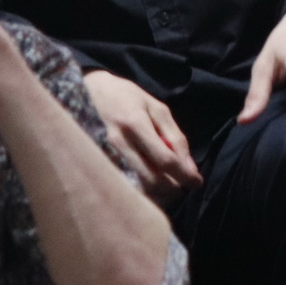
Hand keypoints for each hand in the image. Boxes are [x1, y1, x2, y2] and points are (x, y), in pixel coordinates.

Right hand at [82, 70, 202, 205]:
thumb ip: (175, 137)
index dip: (184, 175)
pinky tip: (149, 183)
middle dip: (172, 187)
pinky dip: (141, 190)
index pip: (164, 159)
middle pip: (151, 180)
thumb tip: (189, 167)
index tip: (197, 182)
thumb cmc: (127, 97)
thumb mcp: (157, 108)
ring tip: (168, 183)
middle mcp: (118, 143)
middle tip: (182, 184)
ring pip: (137, 188)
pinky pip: (124, 185)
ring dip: (158, 192)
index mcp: (135, 124)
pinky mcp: (97, 163)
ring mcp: (104, 155)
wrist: (88, 91)